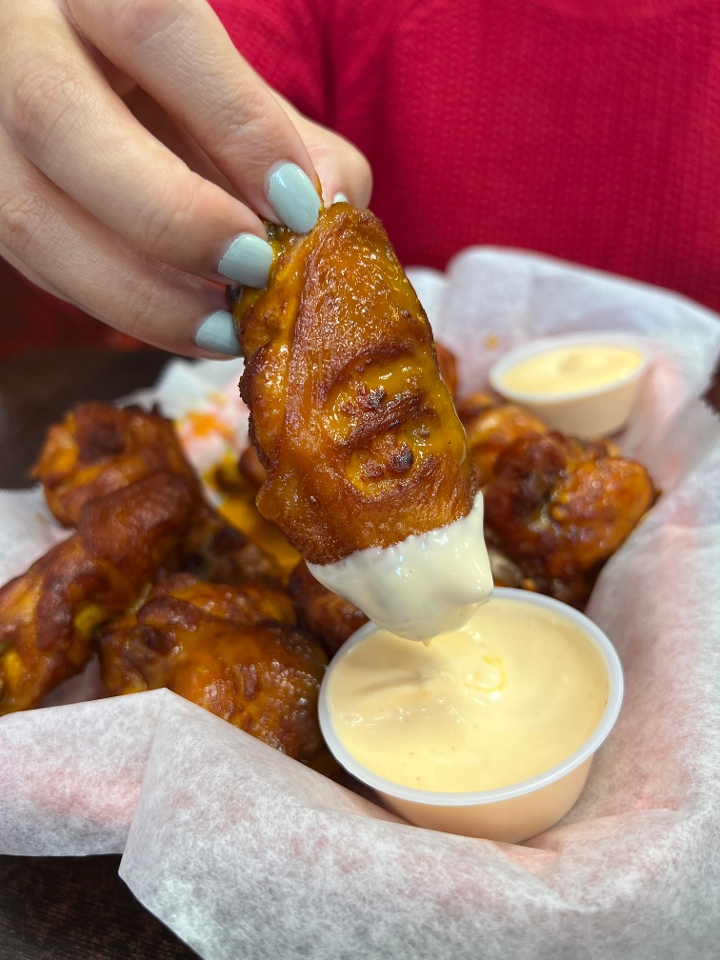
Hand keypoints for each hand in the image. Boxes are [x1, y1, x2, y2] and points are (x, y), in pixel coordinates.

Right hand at [0, 0, 371, 356]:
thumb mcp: (252, 102)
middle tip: (254, 267)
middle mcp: (19, 39)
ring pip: (29, 213)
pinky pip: (37, 266)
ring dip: (141, 290)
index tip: (298, 206)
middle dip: (172, 216)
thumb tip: (328, 221)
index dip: (234, 122)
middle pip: (56, 117)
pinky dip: (122, 307)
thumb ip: (305, 151)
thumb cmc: (193, 102)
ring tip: (226, 323)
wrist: (110, 100)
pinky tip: (188, 323)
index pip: (153, 26)